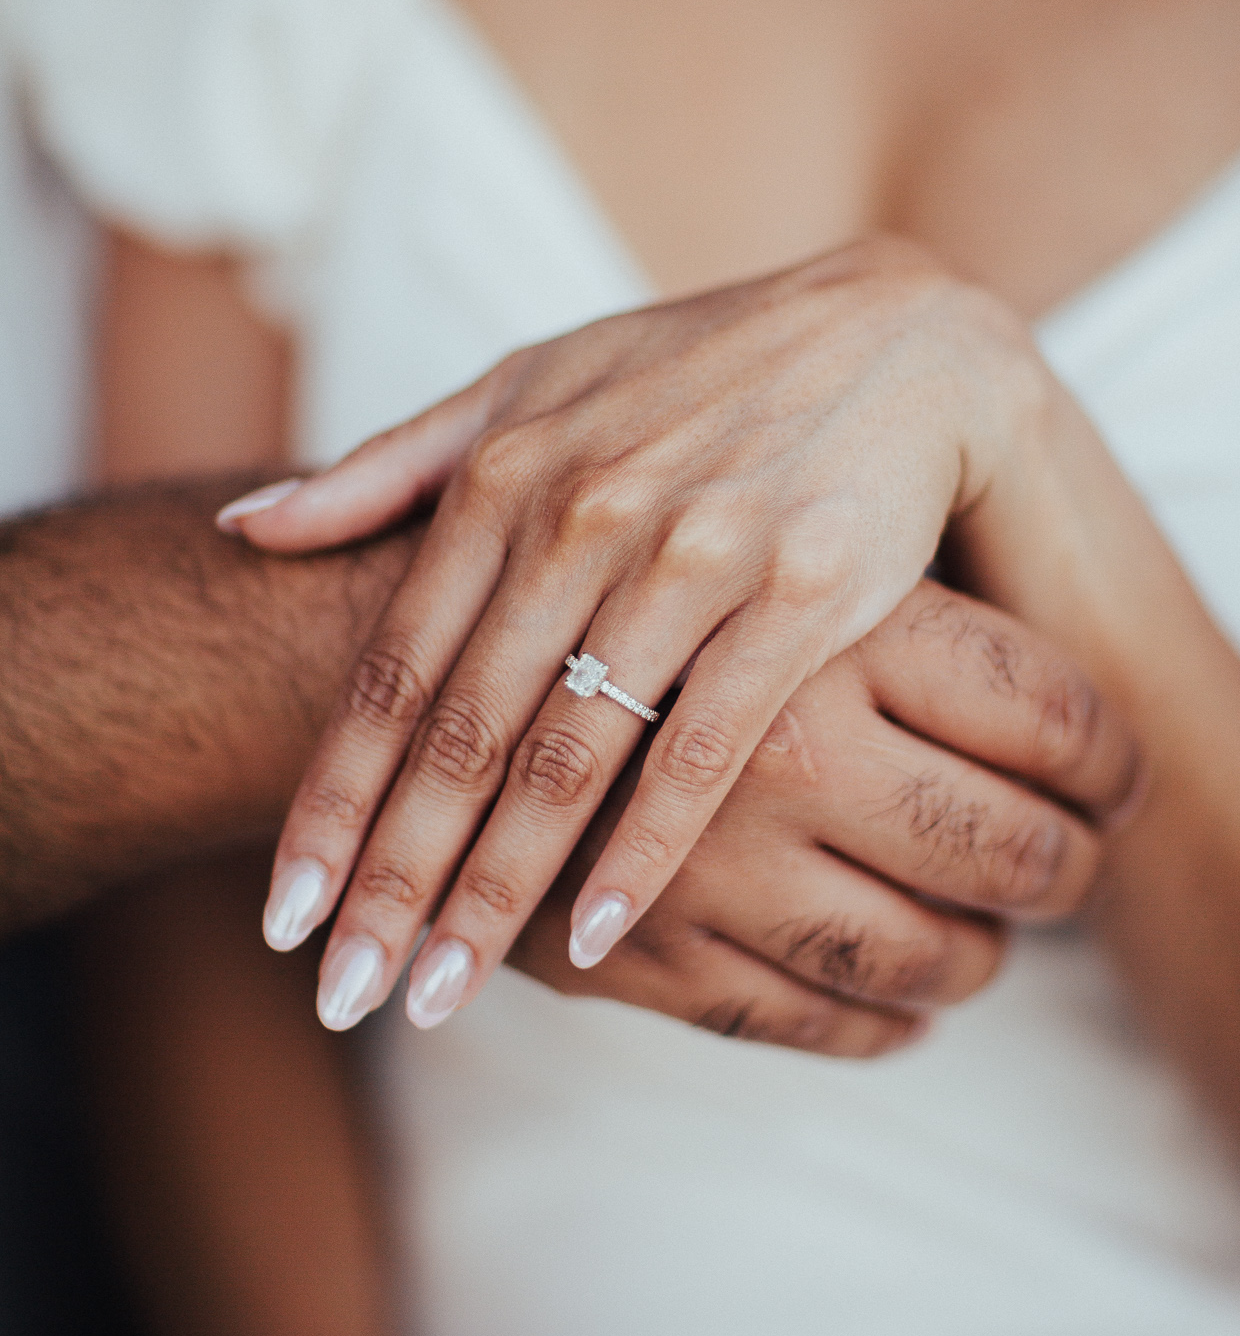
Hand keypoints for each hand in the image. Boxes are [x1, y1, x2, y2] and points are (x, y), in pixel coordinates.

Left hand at [225, 239, 1051, 1028]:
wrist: (895, 337)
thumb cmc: (697, 370)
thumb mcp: (528, 384)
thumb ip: (389, 463)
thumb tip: (247, 525)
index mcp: (504, 479)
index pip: (390, 672)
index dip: (330, 802)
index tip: (284, 915)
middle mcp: (579, 519)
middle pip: (461, 736)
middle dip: (394, 878)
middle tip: (346, 995)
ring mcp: (688, 559)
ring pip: (566, 757)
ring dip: (495, 890)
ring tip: (441, 998)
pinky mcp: (796, 597)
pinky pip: (702, 747)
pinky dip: (645, 847)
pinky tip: (596, 936)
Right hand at [511, 582, 1138, 1051]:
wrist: (379, 649)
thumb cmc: (589, 575)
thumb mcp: (737, 523)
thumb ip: (890, 578)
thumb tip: (1040, 661)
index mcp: (834, 619)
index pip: (1049, 711)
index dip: (1110, 762)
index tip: (1118, 784)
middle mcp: (793, 741)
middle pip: (1012, 847)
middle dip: (1065, 874)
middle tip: (1075, 871)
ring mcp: (722, 861)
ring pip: (926, 954)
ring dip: (980, 963)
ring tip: (992, 944)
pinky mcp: (651, 955)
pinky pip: (816, 1021)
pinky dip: (881, 1028)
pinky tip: (904, 1011)